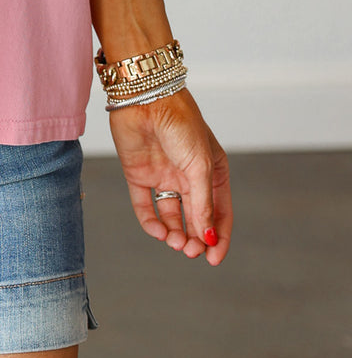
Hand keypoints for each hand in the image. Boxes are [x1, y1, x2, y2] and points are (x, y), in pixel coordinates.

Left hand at [108, 87, 231, 264]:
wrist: (145, 98)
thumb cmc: (181, 124)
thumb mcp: (200, 166)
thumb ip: (203, 203)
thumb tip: (208, 237)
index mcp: (212, 171)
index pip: (219, 211)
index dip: (217, 236)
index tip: (214, 258)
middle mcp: (188, 176)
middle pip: (194, 217)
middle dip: (194, 238)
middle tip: (191, 251)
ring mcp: (163, 176)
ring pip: (171, 216)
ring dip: (174, 234)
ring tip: (176, 243)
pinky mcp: (139, 175)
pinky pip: (145, 206)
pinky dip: (151, 222)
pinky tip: (159, 232)